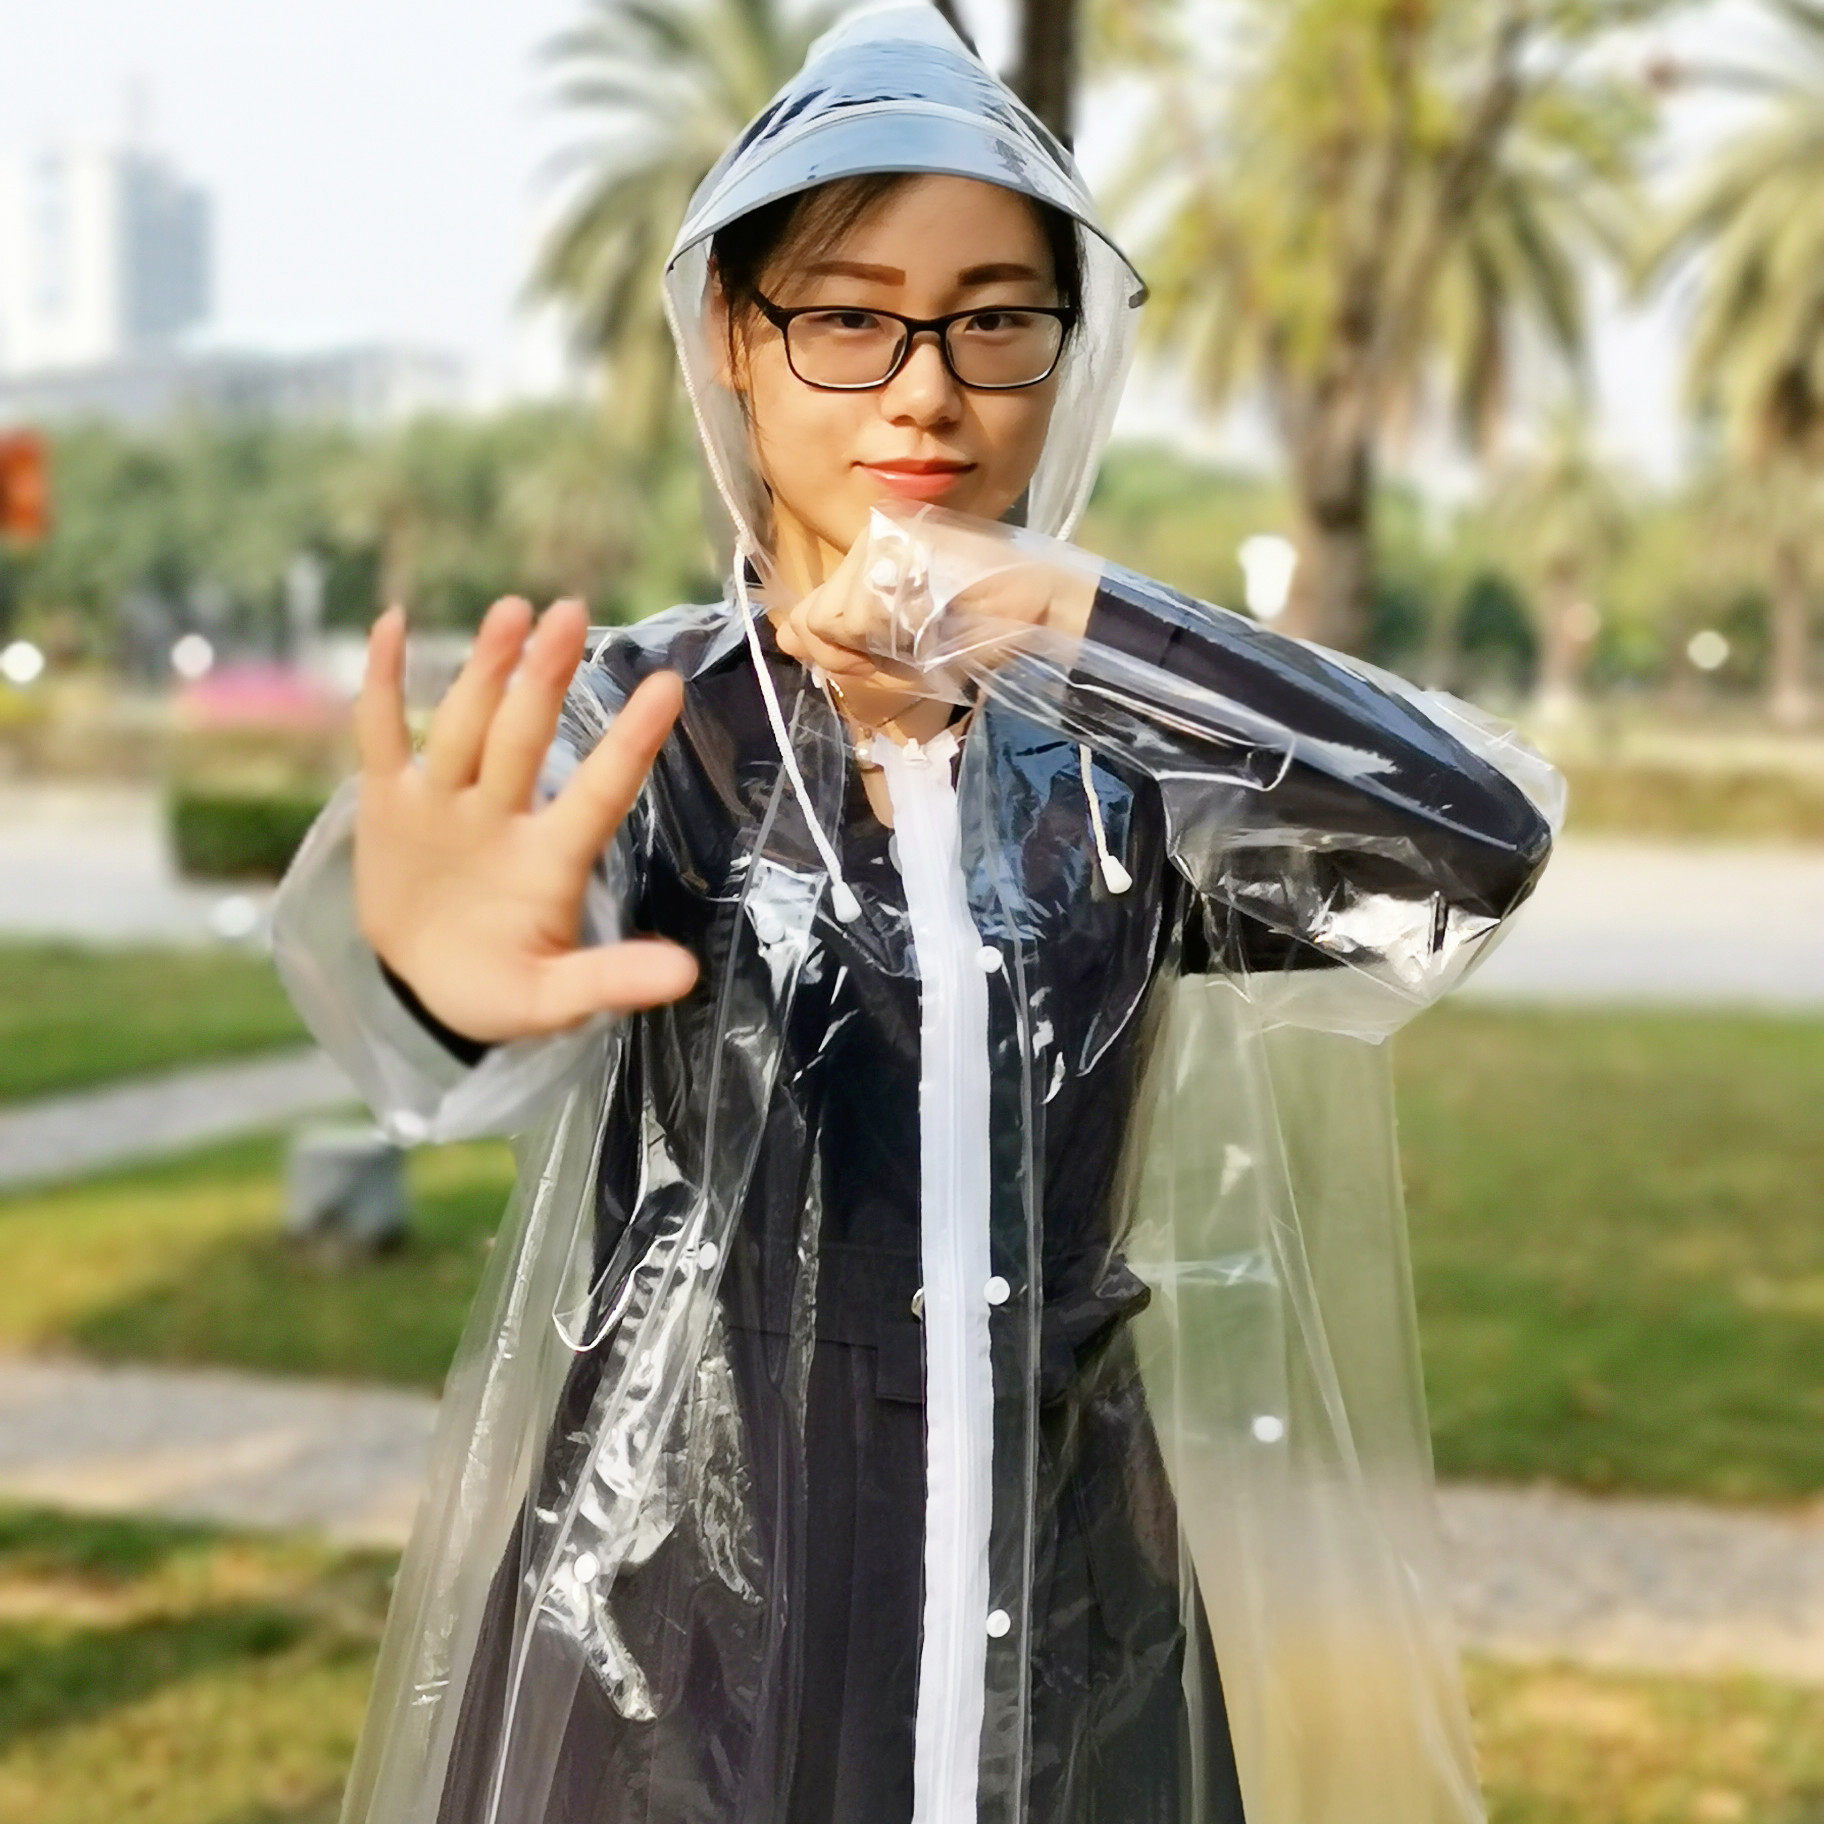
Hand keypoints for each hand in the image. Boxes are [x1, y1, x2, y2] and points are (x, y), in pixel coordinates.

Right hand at [353, 596, 697, 1044]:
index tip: (667, 687)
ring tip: (512, 612)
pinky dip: (385, 684)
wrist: (426, 987)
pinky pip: (384, 734)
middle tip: (572, 615)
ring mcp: (446, 802)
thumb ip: (610, 980)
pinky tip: (393, 625)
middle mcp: (502, 816)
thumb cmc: (500, 988)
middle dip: (545, 679)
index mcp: (550, 859)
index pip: (598, 792)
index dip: (629, 743)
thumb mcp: (554, 999)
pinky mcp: (391, 801)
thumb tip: (686, 975)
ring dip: (486, 669)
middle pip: (524, 738)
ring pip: (466, 724)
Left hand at [770, 504, 1096, 693]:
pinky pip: (860, 610)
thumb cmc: (981, 632)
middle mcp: (871, 535)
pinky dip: (891, 634)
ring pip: (837, 616)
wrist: (1042, 607)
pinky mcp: (895, 539)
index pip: (818, 612)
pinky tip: (933, 616)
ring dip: (878, 647)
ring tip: (929, 629)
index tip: (883, 661)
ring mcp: (882, 532)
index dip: (839, 653)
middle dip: (854, 655)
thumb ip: (840, 645)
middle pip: (820, 616)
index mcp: (873, 556)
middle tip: (911, 649)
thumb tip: (786, 637)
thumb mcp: (901, 649)